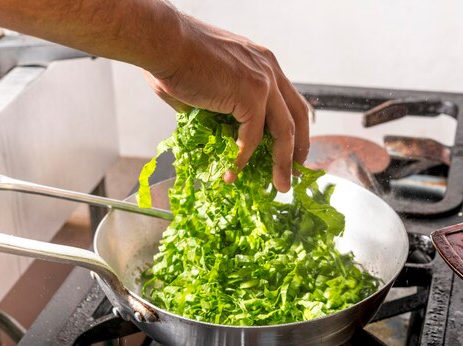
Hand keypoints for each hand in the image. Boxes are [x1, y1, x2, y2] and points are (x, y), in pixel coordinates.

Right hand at [143, 13, 309, 192]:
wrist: (163, 42)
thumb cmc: (175, 58)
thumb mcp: (209, 82)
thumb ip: (221, 106)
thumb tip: (216, 130)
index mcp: (263, 63)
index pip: (290, 99)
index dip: (295, 128)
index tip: (294, 151)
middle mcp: (269, 69)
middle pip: (297, 116)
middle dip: (299, 148)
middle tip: (295, 173)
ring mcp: (263, 81)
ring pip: (284, 131)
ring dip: (283, 162)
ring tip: (280, 186)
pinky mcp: (251, 94)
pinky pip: (252, 137)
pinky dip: (243, 158)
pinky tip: (233, 171)